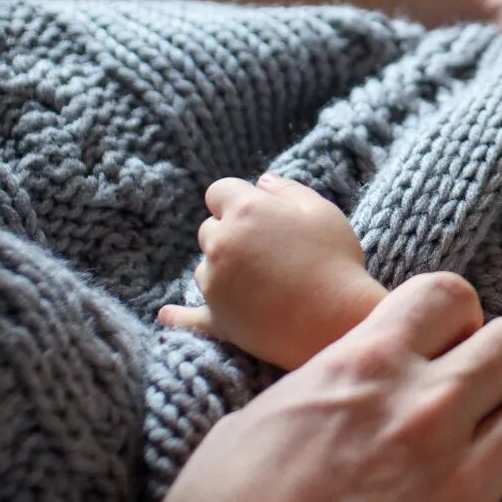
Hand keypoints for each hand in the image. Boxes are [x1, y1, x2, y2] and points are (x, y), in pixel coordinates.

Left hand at [159, 175, 384, 368]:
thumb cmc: (335, 262)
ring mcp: (215, 284)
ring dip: (222, 268)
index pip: (218, 191)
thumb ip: (288, 190)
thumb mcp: (321, 212)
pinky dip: (178, 316)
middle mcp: (221, 244)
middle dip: (229, 233)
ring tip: (261, 282)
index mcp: (245, 211)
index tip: (255, 211)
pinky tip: (165, 315)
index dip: (236, 198)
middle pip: (208, 230)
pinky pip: (189, 316)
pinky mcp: (217, 319)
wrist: (336, 321)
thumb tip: (262, 181)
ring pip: (204, 267)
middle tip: (265, 249)